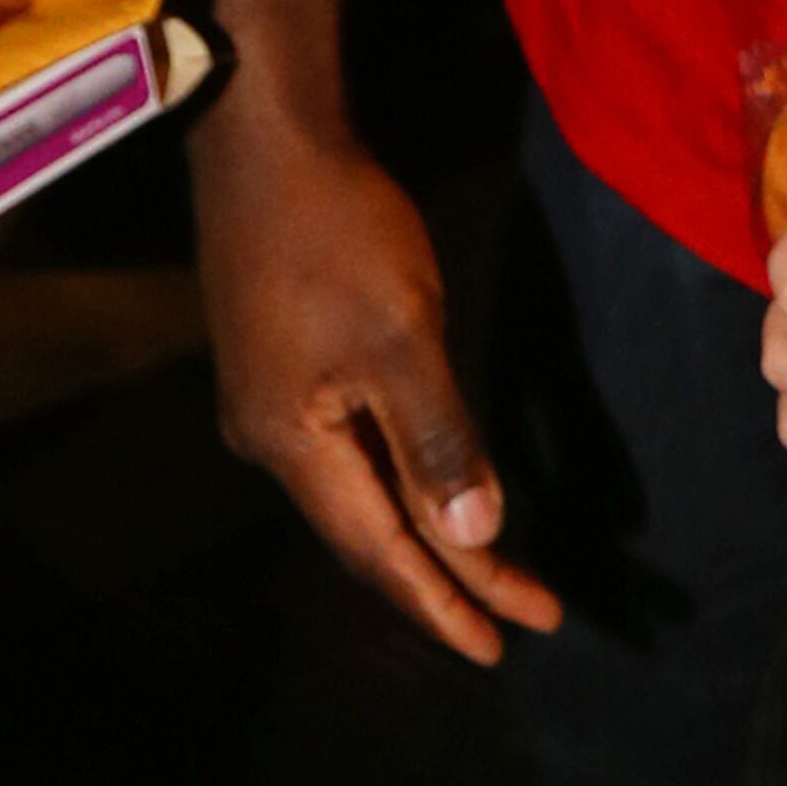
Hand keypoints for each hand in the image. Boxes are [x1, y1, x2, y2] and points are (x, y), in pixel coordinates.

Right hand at [189, 102, 558, 666]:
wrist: (266, 142)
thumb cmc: (338, 232)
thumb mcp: (401, 335)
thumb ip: (438, 440)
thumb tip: (475, 534)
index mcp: (294, 445)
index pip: (382, 550)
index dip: (446, 600)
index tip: (507, 643)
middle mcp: (271, 442)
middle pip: (370, 534)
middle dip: (448, 579)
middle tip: (520, 622)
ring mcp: (271, 404)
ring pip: (360, 495)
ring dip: (426, 535)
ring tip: (484, 576)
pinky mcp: (282, 366)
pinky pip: (351, 454)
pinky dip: (400, 485)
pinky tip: (428, 491)